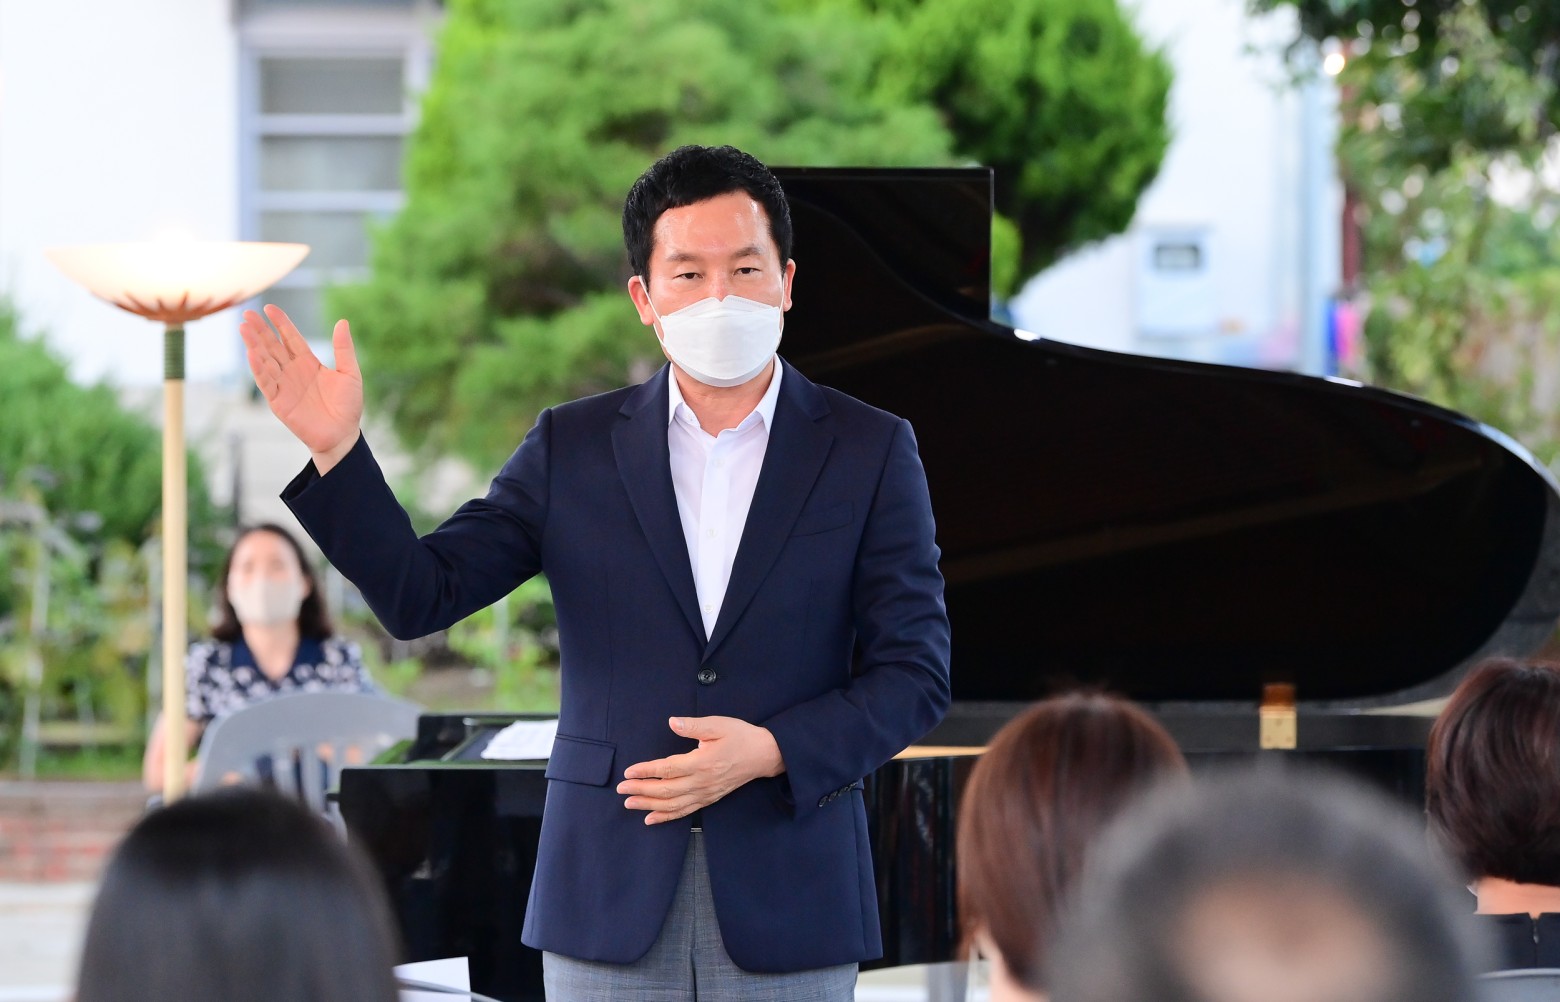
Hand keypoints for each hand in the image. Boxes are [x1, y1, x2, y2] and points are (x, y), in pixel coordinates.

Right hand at [238, 305, 362, 473]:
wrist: (343, 435)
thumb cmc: (347, 406)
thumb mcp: (349, 373)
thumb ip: (343, 349)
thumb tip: (342, 321)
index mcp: (308, 362)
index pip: (290, 338)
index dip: (280, 323)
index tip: (269, 308)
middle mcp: (293, 371)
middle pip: (273, 346)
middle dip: (260, 330)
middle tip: (247, 314)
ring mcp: (284, 385)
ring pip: (265, 361)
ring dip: (254, 346)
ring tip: (244, 329)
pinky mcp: (279, 402)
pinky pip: (266, 383)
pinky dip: (258, 369)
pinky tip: (251, 355)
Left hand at [617, 716, 785, 824]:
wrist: (763, 755)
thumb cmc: (740, 737)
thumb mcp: (718, 725)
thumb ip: (694, 726)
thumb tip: (672, 722)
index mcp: (702, 763)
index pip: (668, 769)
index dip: (646, 771)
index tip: (629, 773)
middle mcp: (702, 782)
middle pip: (666, 790)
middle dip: (641, 791)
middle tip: (621, 789)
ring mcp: (705, 794)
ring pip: (672, 805)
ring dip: (649, 806)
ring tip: (630, 804)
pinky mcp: (708, 799)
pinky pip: (684, 812)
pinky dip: (666, 817)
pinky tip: (651, 819)